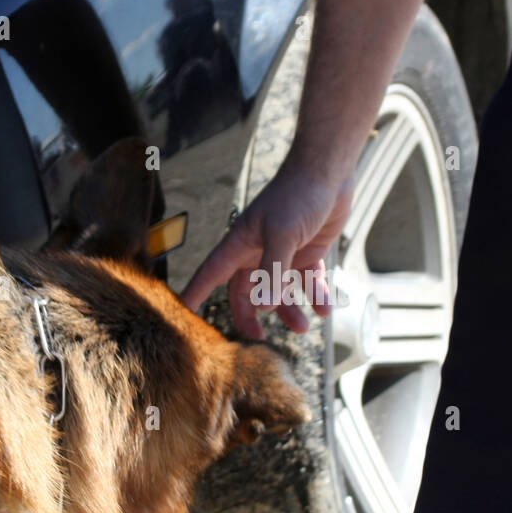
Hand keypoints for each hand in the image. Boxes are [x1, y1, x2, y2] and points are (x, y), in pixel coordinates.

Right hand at [182, 150, 353, 338]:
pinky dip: (315, 295)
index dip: (196, 295)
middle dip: (251, 317)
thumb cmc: (298, 194)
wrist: (328, 171)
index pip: (211, 274)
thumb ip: (273, 271)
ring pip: (279, 291)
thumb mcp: (282, 234)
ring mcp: (283, 253)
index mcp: (241, 244)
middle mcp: (258, 251)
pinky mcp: (307, 252)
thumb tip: (263, 307)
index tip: (183, 317)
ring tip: (303, 327)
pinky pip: (307, 282)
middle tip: (259, 341)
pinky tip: (325, 308)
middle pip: (246, 292)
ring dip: (289, 310)